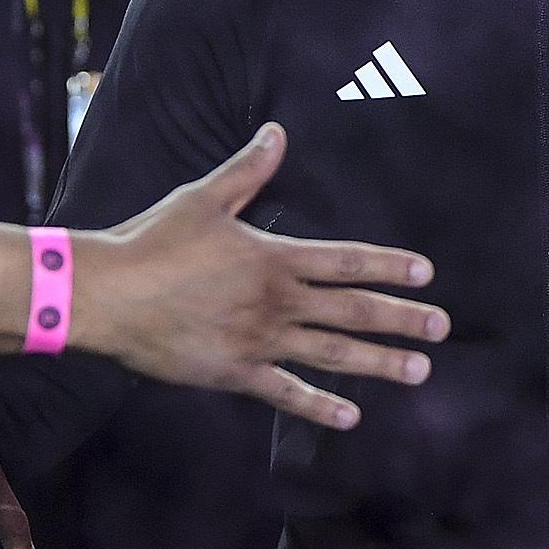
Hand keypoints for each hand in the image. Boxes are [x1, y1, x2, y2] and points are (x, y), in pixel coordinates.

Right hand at [77, 123, 445, 424]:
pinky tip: (351, 416)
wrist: (105, 294)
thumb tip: (277, 131)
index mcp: (274, 257)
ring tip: (420, 370)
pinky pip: (285, 393)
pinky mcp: (234, 372)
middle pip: (353, 310)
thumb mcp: (204, 198)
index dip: (391, 266)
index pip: (348, 261)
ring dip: (380, 363)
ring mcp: (258, 340)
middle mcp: (276, 300)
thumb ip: (248, 170)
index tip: (427, 274)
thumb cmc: (151, 241)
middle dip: (402, 319)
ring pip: (332, 353)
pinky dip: (319, 406)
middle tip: (443, 328)